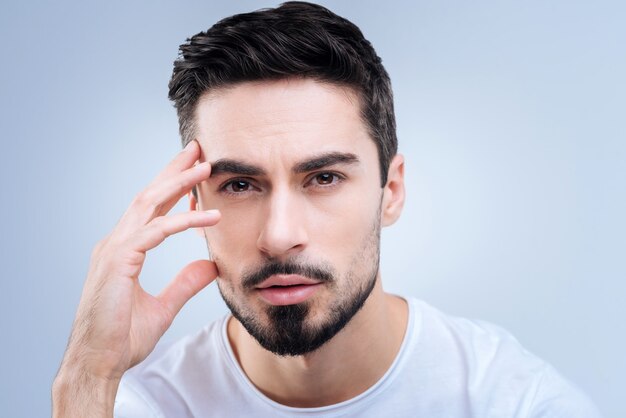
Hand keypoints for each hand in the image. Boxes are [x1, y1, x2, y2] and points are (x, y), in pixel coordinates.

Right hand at [53, 140, 218, 415]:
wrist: (98, 364)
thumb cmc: (122, 338)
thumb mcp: (164, 306)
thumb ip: (186, 282)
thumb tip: (211, 264)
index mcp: (124, 249)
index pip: (151, 209)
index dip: (172, 186)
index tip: (194, 169)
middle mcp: (116, 242)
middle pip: (149, 195)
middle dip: (173, 170)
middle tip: (198, 148)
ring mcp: (114, 249)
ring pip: (149, 204)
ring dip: (178, 183)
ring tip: (205, 166)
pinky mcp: (118, 262)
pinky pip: (156, 233)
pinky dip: (184, 222)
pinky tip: (209, 217)